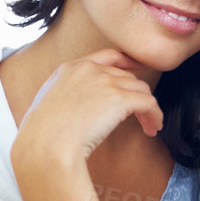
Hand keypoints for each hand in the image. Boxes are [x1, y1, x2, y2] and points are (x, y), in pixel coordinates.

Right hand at [13, 49, 163, 171]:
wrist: (46, 144)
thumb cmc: (44, 133)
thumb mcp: (50, 100)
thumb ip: (69, 91)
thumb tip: (87, 102)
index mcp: (70, 68)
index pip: (108, 56)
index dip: (128, 62)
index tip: (140, 69)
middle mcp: (89, 70)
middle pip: (128, 77)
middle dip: (135, 96)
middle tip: (139, 116)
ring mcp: (105, 82)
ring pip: (141, 89)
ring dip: (148, 108)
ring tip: (148, 125)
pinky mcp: (119, 98)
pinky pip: (149, 103)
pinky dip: (155, 115)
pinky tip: (153, 127)